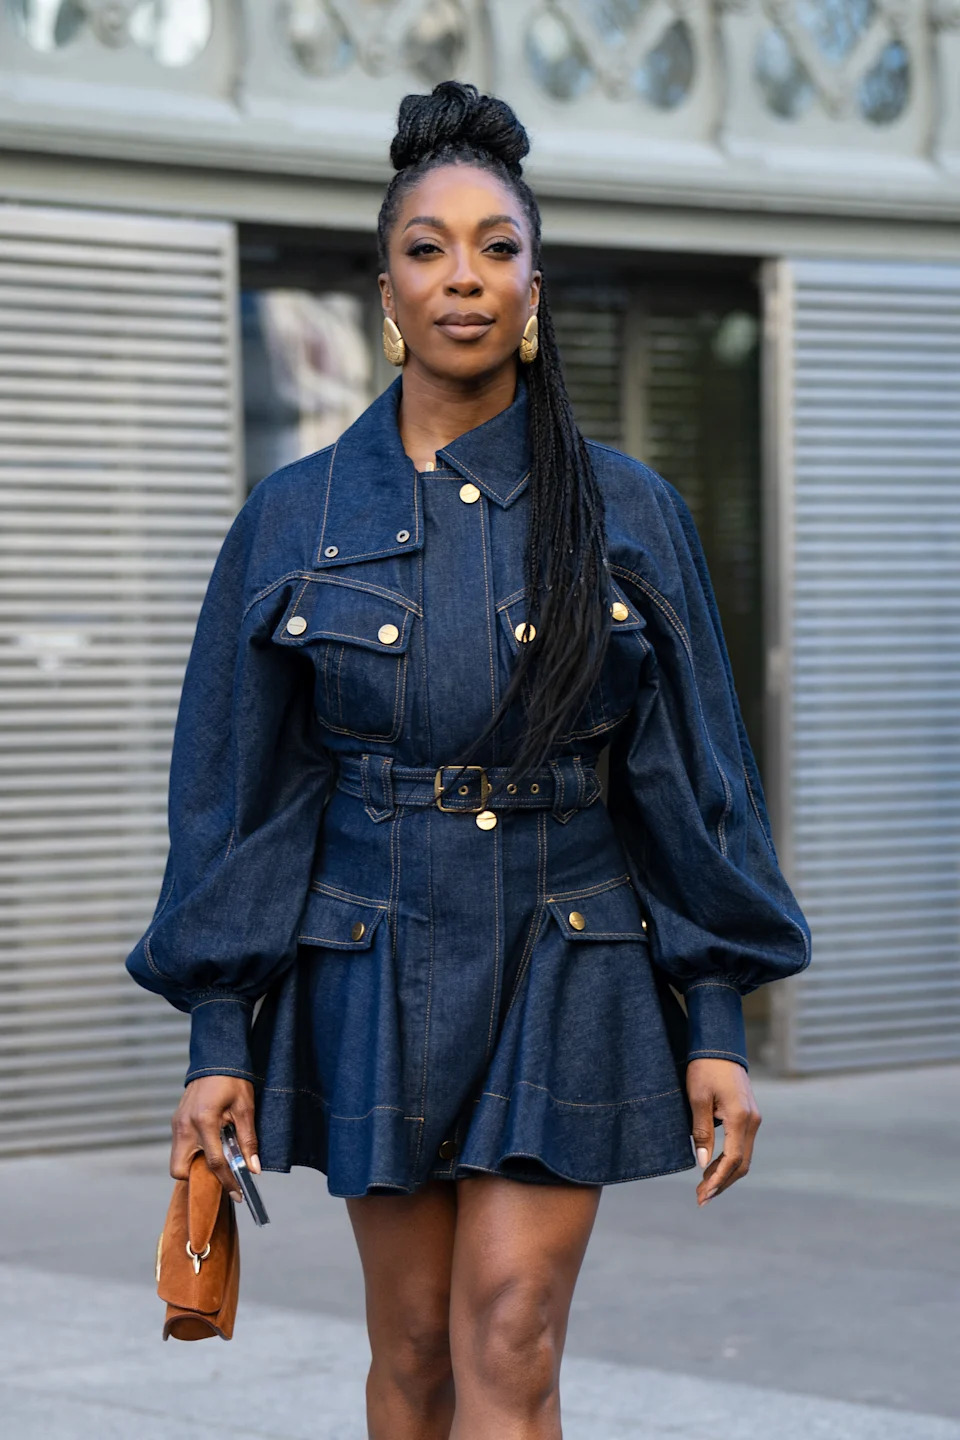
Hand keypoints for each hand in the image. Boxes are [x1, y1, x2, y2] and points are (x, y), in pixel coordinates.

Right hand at [170, 1075, 260, 1202]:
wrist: (216, 1058)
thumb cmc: (233, 1080)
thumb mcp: (245, 1109)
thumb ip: (248, 1141)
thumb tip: (254, 1168)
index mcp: (204, 1121)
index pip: (214, 1163)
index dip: (227, 1182)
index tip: (238, 1194)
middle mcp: (185, 1126)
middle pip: (180, 1170)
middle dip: (197, 1179)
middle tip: (219, 1175)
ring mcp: (177, 1124)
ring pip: (177, 1161)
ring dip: (195, 1166)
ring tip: (217, 1158)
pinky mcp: (176, 1121)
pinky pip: (179, 1147)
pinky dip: (192, 1153)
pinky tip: (210, 1145)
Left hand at [686, 1058, 760, 1206]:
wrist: (719, 1045)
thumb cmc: (704, 1068)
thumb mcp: (697, 1098)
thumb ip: (701, 1131)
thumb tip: (703, 1162)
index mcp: (741, 1117)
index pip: (732, 1159)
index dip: (718, 1179)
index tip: (703, 1194)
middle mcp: (753, 1121)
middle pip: (742, 1164)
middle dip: (722, 1182)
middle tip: (701, 1197)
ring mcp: (753, 1118)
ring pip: (744, 1157)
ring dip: (726, 1174)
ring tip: (705, 1187)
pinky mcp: (749, 1115)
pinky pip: (742, 1145)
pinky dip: (729, 1160)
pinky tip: (714, 1166)